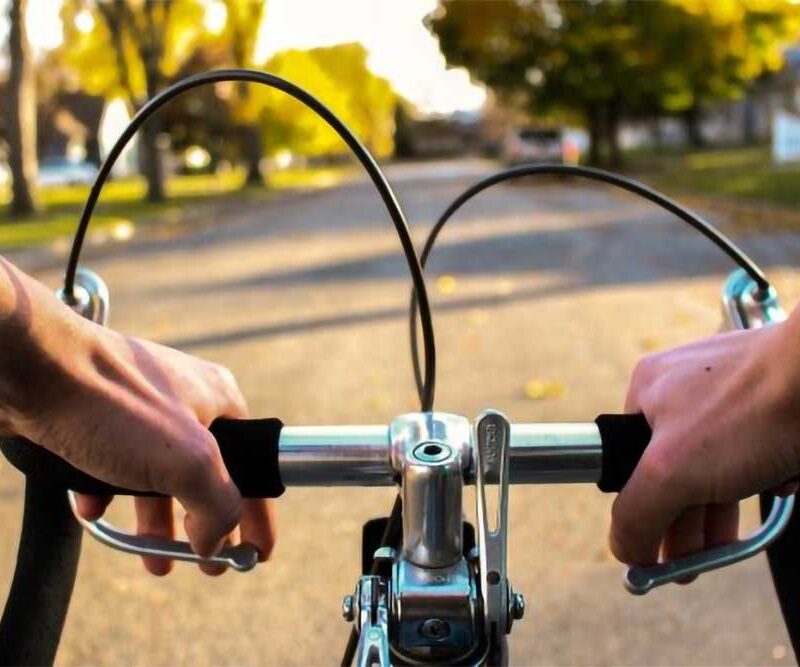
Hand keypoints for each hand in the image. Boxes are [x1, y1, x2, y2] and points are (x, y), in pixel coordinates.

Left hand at [0, 258, 274, 574]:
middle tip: (205, 563)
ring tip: (155, 559)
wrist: (28, 367)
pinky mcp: (98, 418)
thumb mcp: (186, 461)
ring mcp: (139, 408)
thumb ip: (218, 506)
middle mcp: (184, 401)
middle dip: (203, 524)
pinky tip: (95, 511)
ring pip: (157, 475)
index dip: (258, 513)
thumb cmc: (113, 403)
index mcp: (219, 399)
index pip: (254, 464)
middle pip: (205, 475)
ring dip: (156, 520)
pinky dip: (109, 493)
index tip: (257, 553)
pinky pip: (112, 465)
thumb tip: (218, 543)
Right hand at [611, 313, 799, 569]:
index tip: (656, 553)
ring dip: (719, 510)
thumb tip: (622, 549)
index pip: (628, 462)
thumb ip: (636, 513)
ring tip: (723, 548)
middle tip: (690, 564)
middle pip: (673, 471)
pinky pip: (753, 450)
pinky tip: (774, 484)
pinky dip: (762, 476)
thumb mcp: (671, 471)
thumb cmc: (749, 408)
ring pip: (715, 464)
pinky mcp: (766, 401)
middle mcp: (681, 388)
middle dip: (682, 522)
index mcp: (646, 391)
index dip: (643, 510)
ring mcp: (727, 393)